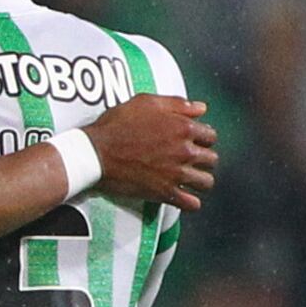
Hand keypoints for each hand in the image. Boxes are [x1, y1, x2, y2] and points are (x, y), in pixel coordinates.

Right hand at [88, 94, 214, 213]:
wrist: (94, 153)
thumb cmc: (116, 125)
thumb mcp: (145, 102)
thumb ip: (177, 104)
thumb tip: (200, 108)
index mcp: (183, 128)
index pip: (210, 136)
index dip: (202, 138)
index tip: (193, 141)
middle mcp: (185, 151)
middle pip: (211, 159)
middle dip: (203, 159)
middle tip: (190, 160)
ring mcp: (176, 174)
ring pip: (206, 182)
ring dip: (200, 181)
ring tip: (190, 180)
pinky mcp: (164, 193)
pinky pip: (191, 204)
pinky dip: (191, 202)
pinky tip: (184, 198)